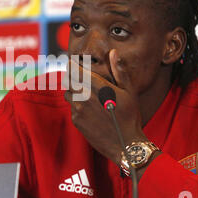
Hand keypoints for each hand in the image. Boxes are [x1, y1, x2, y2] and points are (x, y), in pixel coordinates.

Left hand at [63, 50, 146, 164]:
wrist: (125, 144)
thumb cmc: (130, 116)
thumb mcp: (129, 92)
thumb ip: (119, 71)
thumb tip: (113, 53)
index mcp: (97, 86)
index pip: (74, 69)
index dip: (71, 64)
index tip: (71, 62)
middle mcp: (84, 96)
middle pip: (68, 80)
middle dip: (73, 77)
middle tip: (80, 78)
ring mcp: (78, 109)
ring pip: (68, 93)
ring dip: (73, 91)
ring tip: (86, 94)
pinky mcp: (76, 121)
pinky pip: (71, 107)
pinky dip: (76, 105)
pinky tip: (88, 109)